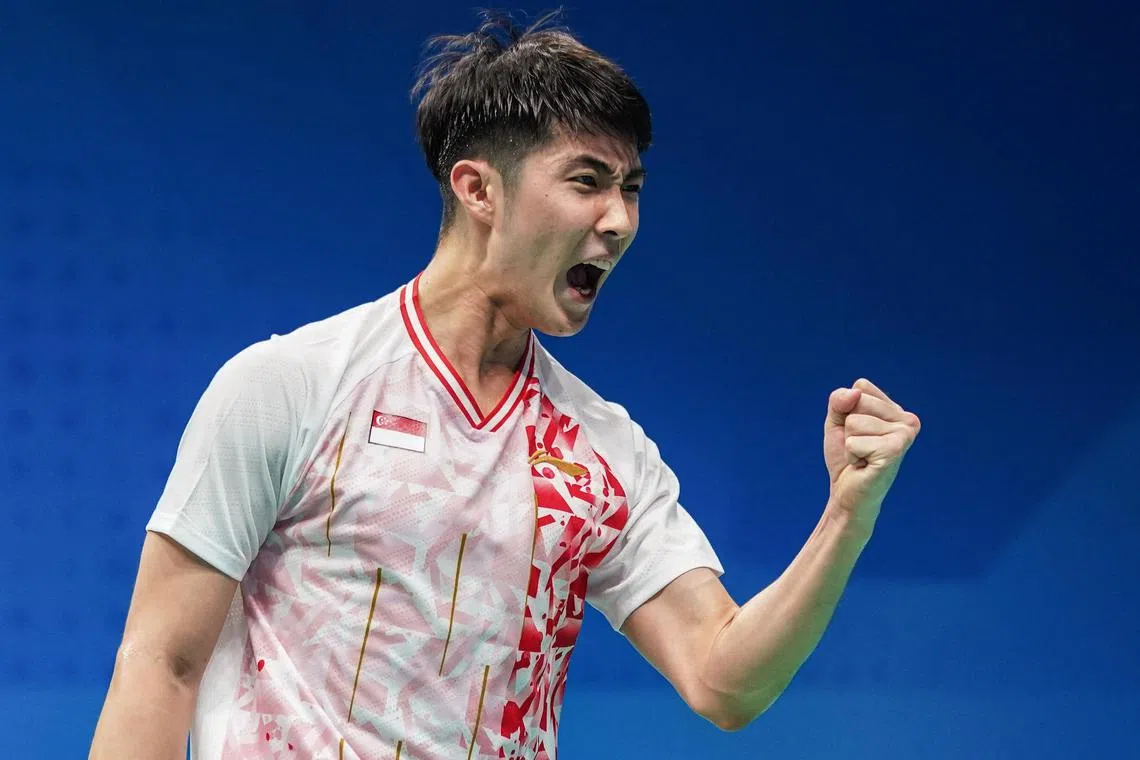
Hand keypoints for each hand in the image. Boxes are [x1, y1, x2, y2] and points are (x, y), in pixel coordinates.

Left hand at [823, 378, 920, 527]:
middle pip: (858, 400)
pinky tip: (865, 466)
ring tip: (863, 458)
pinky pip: (853, 441)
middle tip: (859, 447)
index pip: (861, 386)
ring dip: (850, 443)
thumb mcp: (837, 421)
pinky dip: (851, 455)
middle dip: (848, 426)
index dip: (847, 410)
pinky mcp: (895, 451)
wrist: (848, 494)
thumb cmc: (846, 458)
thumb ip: (839, 400)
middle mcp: (907, 420)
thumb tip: (855, 394)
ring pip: (854, 421)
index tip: (857, 432)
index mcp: (897, 409)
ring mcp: (904, 435)